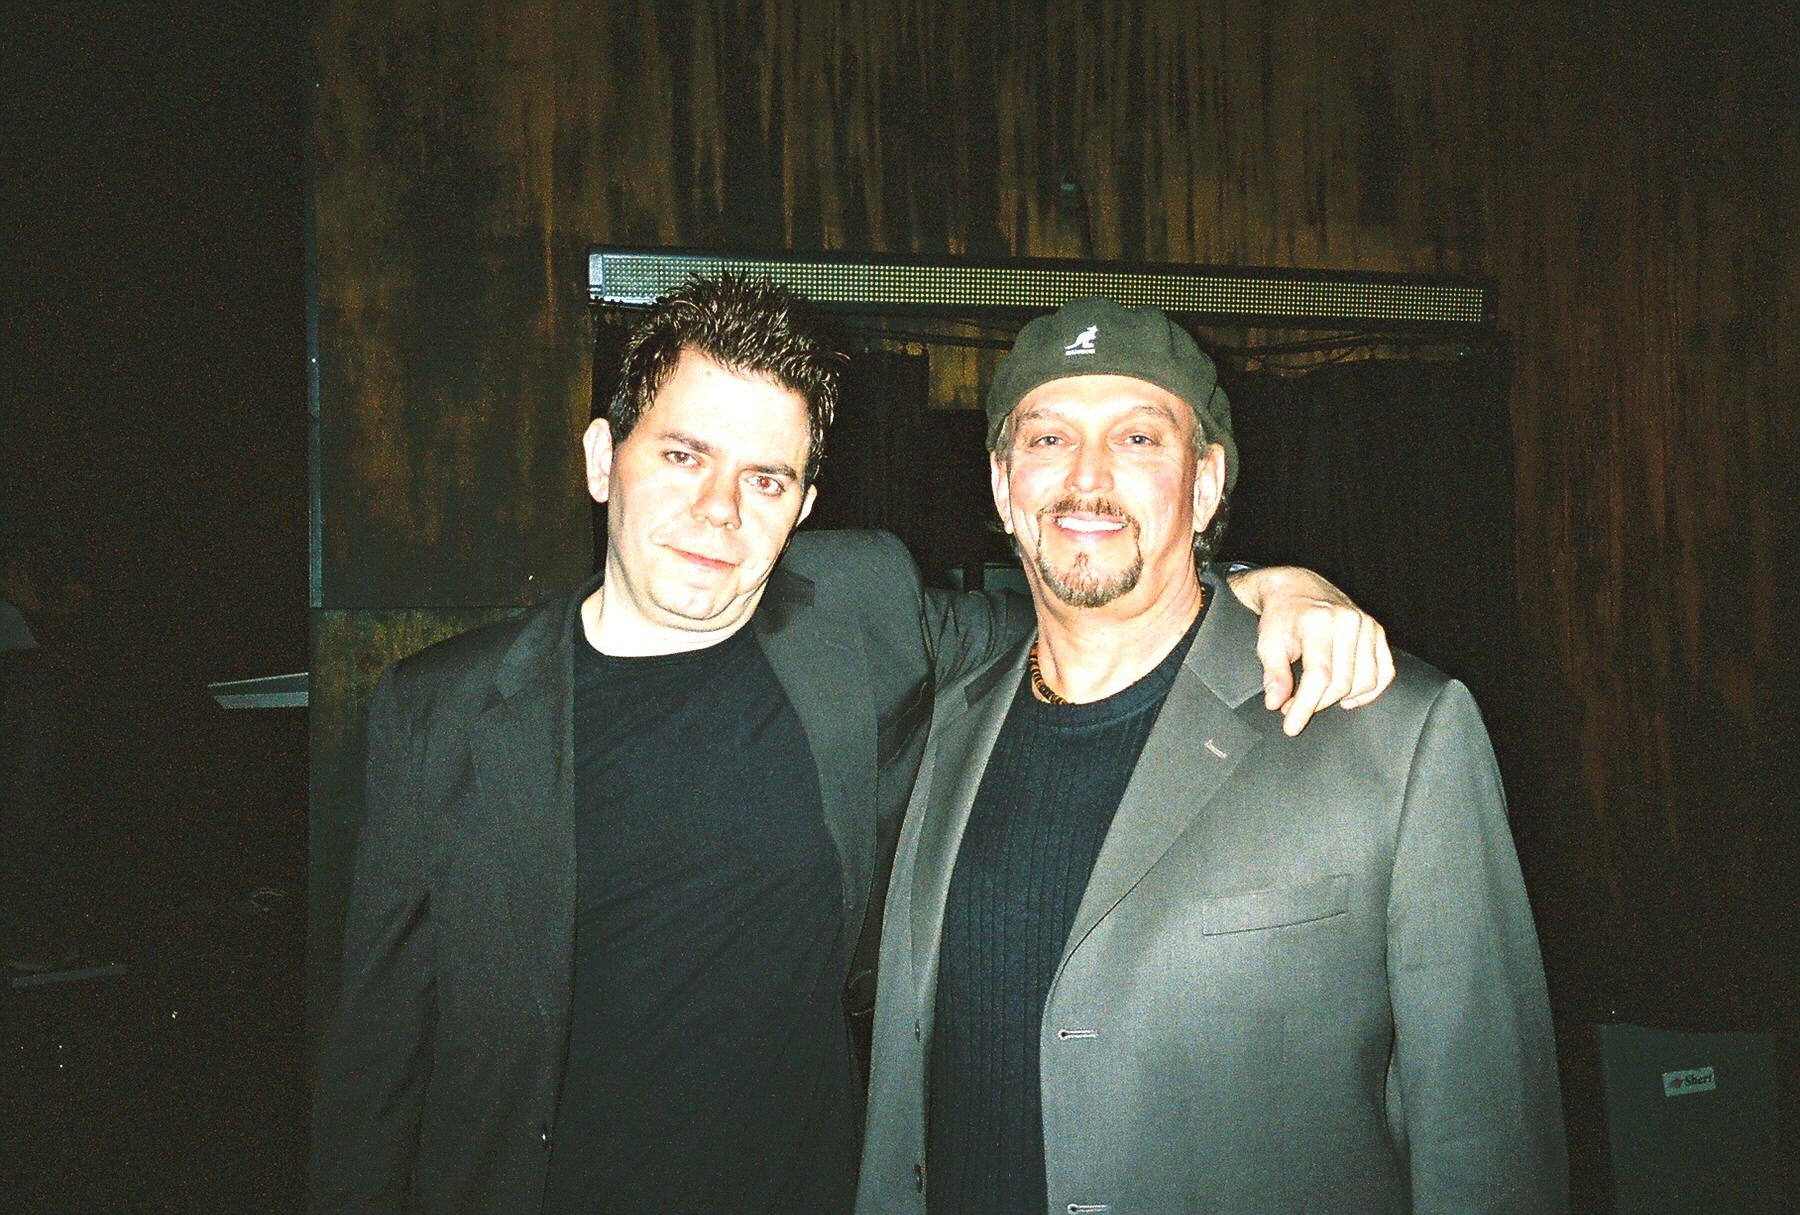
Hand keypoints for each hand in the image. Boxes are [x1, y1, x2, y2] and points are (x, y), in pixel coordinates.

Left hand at [1225, 566, 1394, 735]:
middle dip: (1317, 704)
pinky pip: (1385, 672)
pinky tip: (1348, 697)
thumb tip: (1276, 703)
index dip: (1306, 706)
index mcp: (1320, 622)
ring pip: (1365, 681)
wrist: (1296, 588)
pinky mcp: (1378, 632)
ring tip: (1316, 698)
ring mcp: (1368, 626)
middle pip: (1342, 682)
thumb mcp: (1267, 643)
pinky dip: (1369, 691)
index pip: (1319, 676)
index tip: (1291, 726)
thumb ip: (1273, 673)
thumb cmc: (1281, 616)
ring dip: (1340, 699)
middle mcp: (1349, 621)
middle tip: (1294, 707)